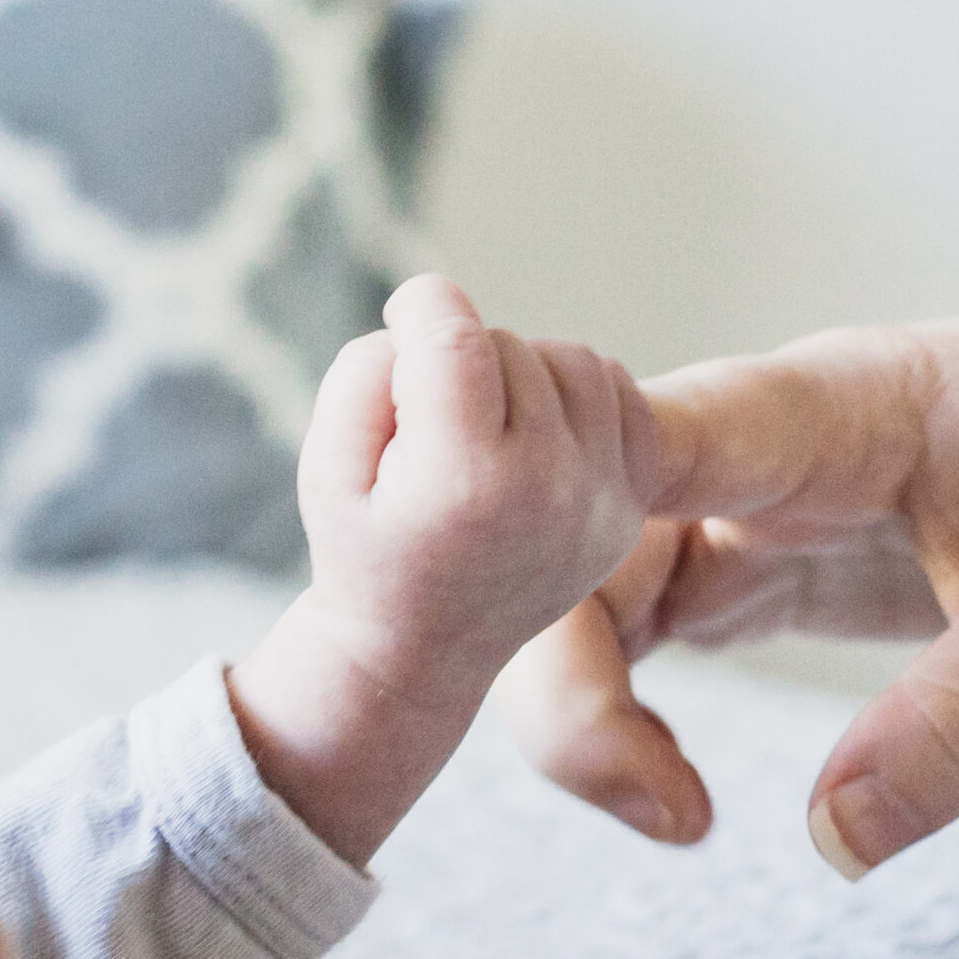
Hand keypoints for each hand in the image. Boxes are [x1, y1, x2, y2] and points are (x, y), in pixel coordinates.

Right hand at [229, 274, 658, 865]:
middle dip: (458, 358)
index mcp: (463, 482)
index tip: (404, 317)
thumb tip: (437, 318)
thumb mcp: (327, 465)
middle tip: (430, 417)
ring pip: (571, 359)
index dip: (420, 307)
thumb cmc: (365, 547)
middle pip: (508, 346)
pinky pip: (619, 392)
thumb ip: (367, 373)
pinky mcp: (631, 504)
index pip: (457, 338)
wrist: (425, 651)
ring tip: (481, 419)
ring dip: (521, 369)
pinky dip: (575, 391)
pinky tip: (532, 427)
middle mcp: (548, 490)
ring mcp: (601, 500)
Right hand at [496, 300, 958, 874]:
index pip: (644, 440)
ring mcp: (739, 499)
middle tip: (664, 811)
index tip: (513, 620)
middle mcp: (753, 446)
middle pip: (563, 530)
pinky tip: (673, 793)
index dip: (542, 513)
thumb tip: (834, 839)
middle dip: (553, 668)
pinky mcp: (750, 559)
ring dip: (573, 703)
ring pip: (571, 586)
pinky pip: (625, 622)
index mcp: (833, 410)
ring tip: (677, 816)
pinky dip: (611, 709)